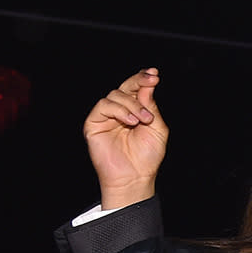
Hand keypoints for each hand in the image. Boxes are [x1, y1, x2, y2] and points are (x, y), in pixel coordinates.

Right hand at [83, 68, 167, 209]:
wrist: (135, 178)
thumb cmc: (147, 157)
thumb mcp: (157, 129)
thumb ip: (151, 106)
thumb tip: (147, 84)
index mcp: (135, 111)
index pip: (136, 88)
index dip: (143, 78)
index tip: (154, 74)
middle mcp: (120, 111)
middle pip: (125, 86)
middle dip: (138, 81)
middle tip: (151, 81)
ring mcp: (106, 116)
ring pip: (115, 95)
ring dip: (132, 104)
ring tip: (143, 120)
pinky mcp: (94, 123)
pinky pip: (104, 105)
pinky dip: (119, 110)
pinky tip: (131, 122)